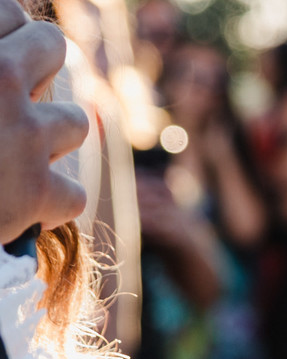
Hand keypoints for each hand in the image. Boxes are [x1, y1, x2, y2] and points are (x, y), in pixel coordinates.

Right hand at [0, 3, 89, 241]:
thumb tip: (4, 66)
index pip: (8, 12)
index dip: (2, 36)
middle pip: (52, 46)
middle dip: (37, 68)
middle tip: (10, 95)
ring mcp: (23, 136)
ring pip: (75, 120)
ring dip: (50, 137)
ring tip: (15, 152)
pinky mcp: (35, 193)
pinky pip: (72, 195)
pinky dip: (51, 204)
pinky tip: (27, 207)